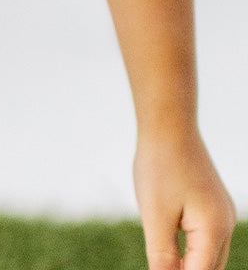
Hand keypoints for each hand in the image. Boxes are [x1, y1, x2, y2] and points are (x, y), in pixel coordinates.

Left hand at [134, 129, 236, 269]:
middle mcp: (226, 225)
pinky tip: (175, 253)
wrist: (168, 125)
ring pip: (210, 256)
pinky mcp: (213, 205)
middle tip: (161, 269)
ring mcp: (222, 214)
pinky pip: (207, 239)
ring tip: (166, 265)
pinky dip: (193, 251)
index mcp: (214, 230)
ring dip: (191, 265)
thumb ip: (162, 254)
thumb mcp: (154, 214)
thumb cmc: (159, 166)